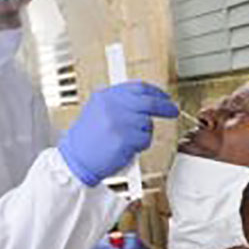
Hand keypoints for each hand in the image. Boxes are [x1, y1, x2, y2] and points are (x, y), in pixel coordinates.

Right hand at [58, 81, 177, 185]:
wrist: (76, 161)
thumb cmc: (87, 141)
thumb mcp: (98, 111)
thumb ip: (119, 103)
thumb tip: (145, 100)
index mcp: (105, 96)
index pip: (138, 87)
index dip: (155, 92)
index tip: (164, 96)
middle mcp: (112, 106)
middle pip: (149, 101)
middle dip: (165, 106)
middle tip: (173, 111)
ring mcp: (119, 122)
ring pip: (147, 123)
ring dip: (144, 133)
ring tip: (128, 140)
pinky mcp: (125, 138)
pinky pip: (145, 139)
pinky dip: (140, 145)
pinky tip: (126, 148)